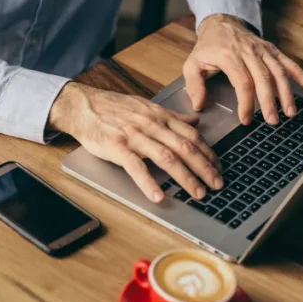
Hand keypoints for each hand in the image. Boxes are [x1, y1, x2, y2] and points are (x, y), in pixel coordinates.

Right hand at [48, 82, 222, 202]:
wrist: (83, 106)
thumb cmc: (113, 108)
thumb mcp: (146, 106)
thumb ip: (171, 116)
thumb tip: (195, 120)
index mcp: (159, 116)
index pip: (191, 134)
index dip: (208, 152)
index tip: (218, 167)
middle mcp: (151, 125)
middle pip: (185, 147)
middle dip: (204, 167)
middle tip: (217, 184)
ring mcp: (134, 136)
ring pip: (166, 157)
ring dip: (185, 177)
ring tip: (198, 192)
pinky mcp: (117, 147)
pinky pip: (136, 166)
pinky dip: (148, 182)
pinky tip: (159, 196)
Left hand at [185, 14, 302, 125]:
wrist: (221, 23)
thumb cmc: (208, 47)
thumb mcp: (192, 63)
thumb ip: (194, 84)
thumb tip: (199, 106)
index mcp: (229, 56)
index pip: (242, 81)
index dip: (246, 102)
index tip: (246, 119)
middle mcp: (249, 52)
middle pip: (264, 78)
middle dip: (270, 101)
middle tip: (273, 121)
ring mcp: (264, 50)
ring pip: (280, 72)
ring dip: (287, 93)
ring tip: (290, 113)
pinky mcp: (273, 51)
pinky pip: (291, 64)